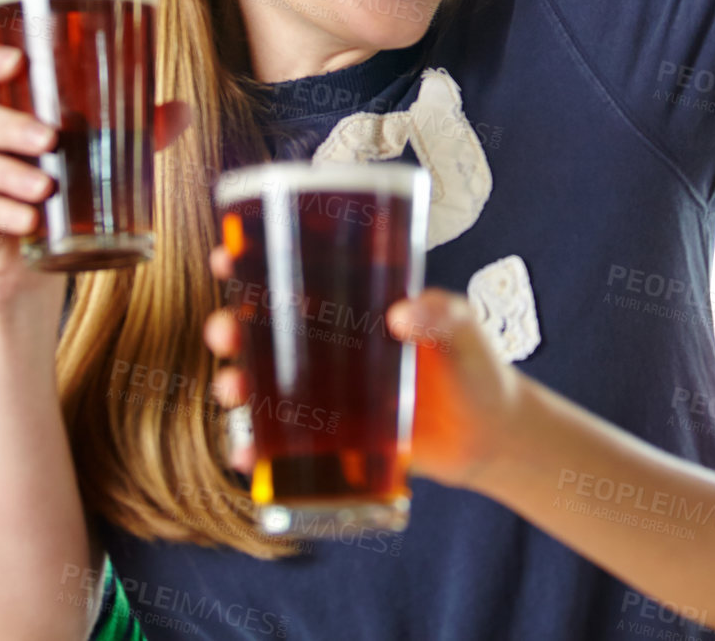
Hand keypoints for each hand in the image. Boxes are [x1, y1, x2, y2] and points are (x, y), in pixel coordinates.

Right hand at [0, 43, 189, 308]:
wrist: (20, 261)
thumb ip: (126, 131)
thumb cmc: (47, 188)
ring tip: (46, 187)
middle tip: (50, 139)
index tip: (17, 61)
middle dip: (11, 126)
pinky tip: (27, 220)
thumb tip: (182, 110)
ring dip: (9, 174)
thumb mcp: (84, 155)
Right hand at [203, 283, 519, 484]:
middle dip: (230, 328)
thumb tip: (401, 314)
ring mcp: (330, 394)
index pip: (301, 279)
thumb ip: (443, 315)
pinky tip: (245, 453)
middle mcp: (335, 347)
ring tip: (232, 391)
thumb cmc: (478, 369)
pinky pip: (283, 443)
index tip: (226, 260)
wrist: (491, 437)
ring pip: (263, 384)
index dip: (256, 267)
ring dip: (235, 384)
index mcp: (359, 307)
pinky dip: (256, 447)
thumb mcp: (466, 331)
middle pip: (265, 332)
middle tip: (223, 333)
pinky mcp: (334, 438)